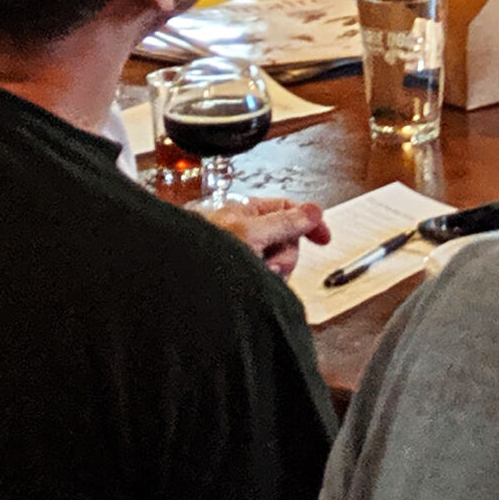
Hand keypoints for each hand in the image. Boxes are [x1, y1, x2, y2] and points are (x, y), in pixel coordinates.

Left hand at [200, 198, 330, 277]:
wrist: (175, 291)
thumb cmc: (198, 257)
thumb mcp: (249, 233)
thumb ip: (285, 221)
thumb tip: (313, 211)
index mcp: (244, 213)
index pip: (287, 208)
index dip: (308, 221)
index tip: (323, 237)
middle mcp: (244, 234)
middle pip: (288, 240)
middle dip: (284, 255)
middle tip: (269, 263)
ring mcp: (242, 259)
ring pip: (279, 264)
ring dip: (273, 273)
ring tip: (254, 277)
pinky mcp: (241, 280)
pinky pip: (269, 283)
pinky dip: (266, 287)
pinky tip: (251, 289)